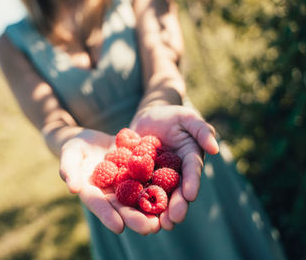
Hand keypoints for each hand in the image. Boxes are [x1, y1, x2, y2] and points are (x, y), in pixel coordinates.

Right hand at [59, 129, 160, 234]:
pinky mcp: (138, 172)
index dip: (108, 216)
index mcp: (93, 193)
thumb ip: (69, 169)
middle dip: (136, 218)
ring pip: (139, 198)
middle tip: (150, 228)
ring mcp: (125, 184)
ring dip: (152, 209)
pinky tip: (174, 192)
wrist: (91, 139)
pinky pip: (149, 179)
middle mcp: (111, 193)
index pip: (99, 205)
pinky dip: (161, 187)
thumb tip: (73, 188)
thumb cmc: (75, 147)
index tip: (119, 228)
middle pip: (123, 207)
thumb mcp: (69, 154)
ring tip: (165, 219)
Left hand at [130, 105, 218, 229]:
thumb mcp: (187, 118)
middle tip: (172, 221)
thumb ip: (202, 130)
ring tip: (153, 226)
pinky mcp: (137, 177)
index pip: (191, 173)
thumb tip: (215, 148)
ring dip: (155, 212)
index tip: (190, 195)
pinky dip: (132, 201)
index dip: (191, 184)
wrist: (149, 118)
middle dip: (174, 206)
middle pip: (175, 192)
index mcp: (188, 161)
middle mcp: (174, 174)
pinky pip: (134, 189)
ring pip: (156, 197)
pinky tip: (127, 213)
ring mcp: (156, 178)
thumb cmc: (172, 116)